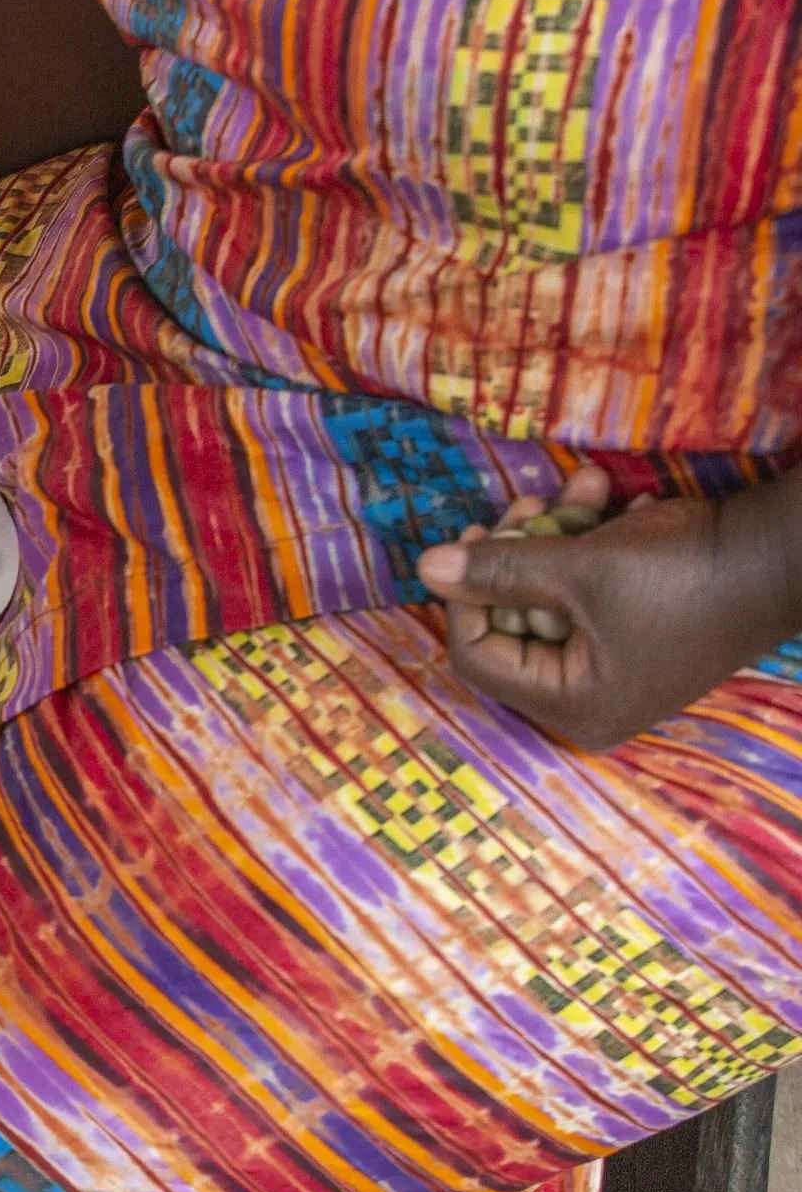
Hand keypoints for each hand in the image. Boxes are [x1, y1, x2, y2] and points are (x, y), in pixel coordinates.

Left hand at [415, 465, 801, 749]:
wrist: (780, 552)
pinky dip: (594, 546)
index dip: (464, 593)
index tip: (474, 536)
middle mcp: (590, 699)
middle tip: (528, 502)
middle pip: (512, 622)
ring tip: (585, 485)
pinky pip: (591, 593)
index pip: (477, 656)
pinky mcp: (638, 633)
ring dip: (558, 535)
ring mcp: (617, 667)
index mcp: (571, 705)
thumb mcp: (579, 568)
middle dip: (519, 551)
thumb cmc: (681, 573)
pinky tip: (619, 505)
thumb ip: (497, 570)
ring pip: (552, 596)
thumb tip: (425, 567)